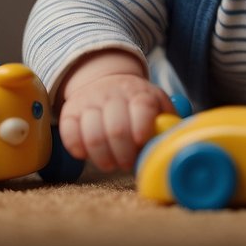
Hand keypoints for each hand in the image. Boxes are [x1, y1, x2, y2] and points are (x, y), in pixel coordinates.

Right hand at [57, 50, 174, 171]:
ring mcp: (90, 101)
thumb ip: (168, 125)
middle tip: (126, 164)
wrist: (106, 81)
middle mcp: (114, 93)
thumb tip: (176, 148)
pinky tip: (87, 154)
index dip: (142, 129)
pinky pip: (69, 133)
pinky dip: (78, 149)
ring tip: (110, 163)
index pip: (142, 107)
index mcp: (140, 93)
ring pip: (92, 134)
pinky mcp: (70, 111)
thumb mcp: (157, 106)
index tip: (141, 143)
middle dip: (123, 154)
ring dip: (102, 157)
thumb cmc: (137, 104)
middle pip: (116, 128)